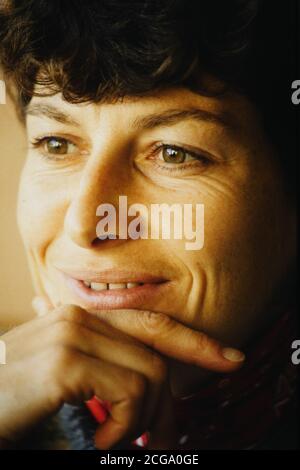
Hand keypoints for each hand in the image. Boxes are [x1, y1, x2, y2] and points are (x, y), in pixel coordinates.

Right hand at [0, 304, 180, 448]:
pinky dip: (124, 428)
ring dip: (141, 421)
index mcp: (81, 319)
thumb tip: (148, 391)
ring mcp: (72, 336)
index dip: (192, 341)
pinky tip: (99, 440)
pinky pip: (130, 394)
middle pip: (155, 353)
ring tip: (112, 442)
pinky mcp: (65, 364)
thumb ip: (97, 371)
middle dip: (166, 403)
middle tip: (160, 442)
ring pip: (150, 374)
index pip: (149, 323)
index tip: (225, 359)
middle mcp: (79, 318)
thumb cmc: (11, 402)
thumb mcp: (61, 382)